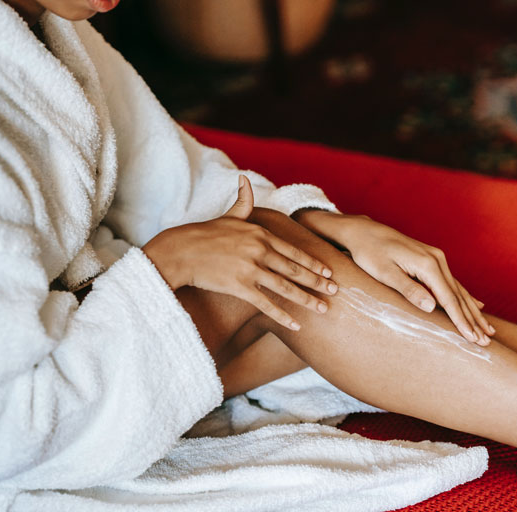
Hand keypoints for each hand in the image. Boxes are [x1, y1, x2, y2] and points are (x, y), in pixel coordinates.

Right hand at [142, 175, 336, 329]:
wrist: (179, 251)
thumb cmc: (202, 234)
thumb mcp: (227, 216)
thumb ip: (243, 202)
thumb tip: (244, 179)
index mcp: (259, 234)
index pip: (293, 250)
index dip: (312, 263)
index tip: (328, 271)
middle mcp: (259, 250)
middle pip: (294, 269)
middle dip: (318, 282)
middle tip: (336, 291)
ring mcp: (250, 269)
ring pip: (286, 287)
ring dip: (307, 300)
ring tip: (324, 309)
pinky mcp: (240, 286)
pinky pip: (266, 304)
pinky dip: (283, 316)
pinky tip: (296, 326)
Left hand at [296, 211, 493, 344]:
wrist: (364, 231)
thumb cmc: (369, 252)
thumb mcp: (385, 273)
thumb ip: (408, 290)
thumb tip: (431, 306)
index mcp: (427, 264)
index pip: (448, 299)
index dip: (461, 321)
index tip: (472, 339)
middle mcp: (437, 260)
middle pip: (459, 296)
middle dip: (473, 320)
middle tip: (486, 342)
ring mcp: (437, 258)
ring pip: (459, 290)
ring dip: (473, 312)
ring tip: (488, 330)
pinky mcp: (432, 260)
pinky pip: (453, 283)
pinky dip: (466, 298)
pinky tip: (478, 305)